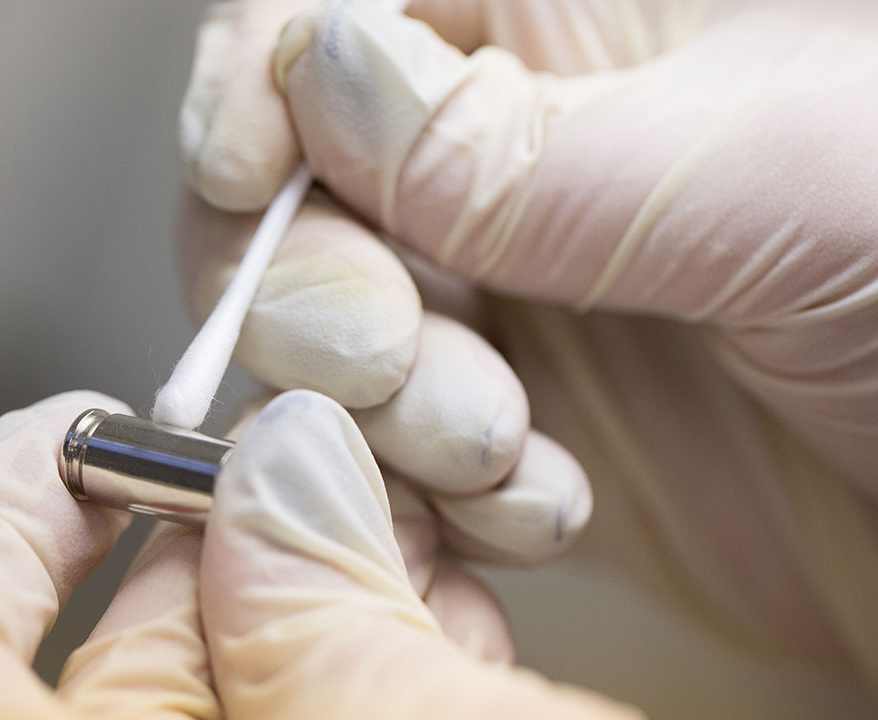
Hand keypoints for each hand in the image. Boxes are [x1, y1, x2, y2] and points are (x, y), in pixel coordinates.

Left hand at [0, 390, 639, 718]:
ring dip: (334, 591)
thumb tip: (284, 478)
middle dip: (239, 533)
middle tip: (337, 465)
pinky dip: (376, 663)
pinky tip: (462, 630)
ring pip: (236, 680)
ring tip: (434, 543)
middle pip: (115, 651)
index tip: (75, 424)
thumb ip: (329, 639)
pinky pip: (320, 716)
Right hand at [177, 0, 877, 692]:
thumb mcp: (773, 172)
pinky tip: (536, 502)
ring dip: (379, 409)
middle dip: (310, 285)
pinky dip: (431, 495)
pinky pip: (389, 451)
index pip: (328, 11)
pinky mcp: (515, 418)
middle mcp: (515, 151)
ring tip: (497, 445)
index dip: (255, 87)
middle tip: (390, 354)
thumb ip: (519, 146)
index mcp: (569, 21)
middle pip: (294, 190)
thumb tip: (323, 77)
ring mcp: (504, 292)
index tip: (242, 177)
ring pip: (322, 335)